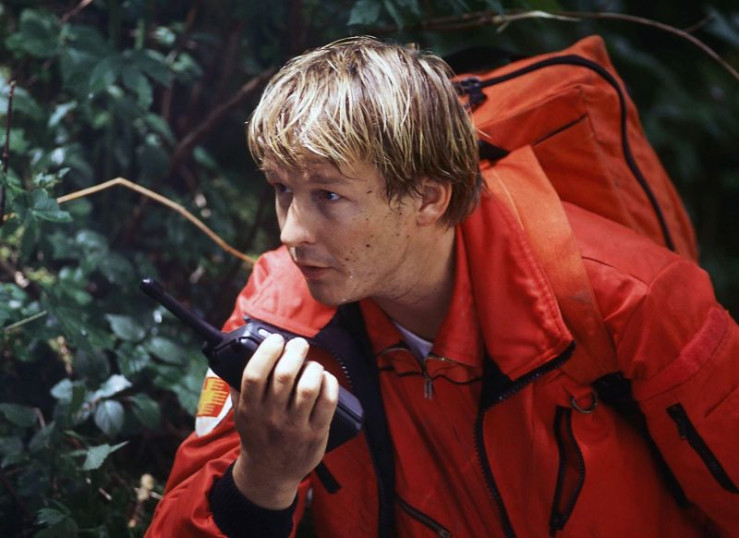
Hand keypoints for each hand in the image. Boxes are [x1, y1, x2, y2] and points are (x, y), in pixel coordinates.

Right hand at [230, 334, 338, 508]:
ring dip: (313, 367)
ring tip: (312, 365)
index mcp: (250, 409)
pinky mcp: (316, 433)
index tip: (276, 340)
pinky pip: (328, 401)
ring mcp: (295, 426)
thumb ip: (239, 387)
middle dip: (295, 352)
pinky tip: (325, 378)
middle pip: (284, 375)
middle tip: (299, 345)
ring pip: (308, 386)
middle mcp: (271, 417)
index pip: (254, 374)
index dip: (266, 351)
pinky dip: (329, 383)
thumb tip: (240, 353)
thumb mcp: (240, 414)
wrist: (269, 474)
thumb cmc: (257, 436)